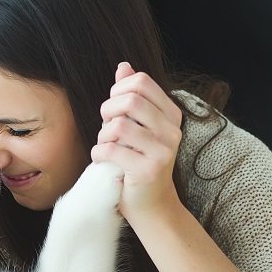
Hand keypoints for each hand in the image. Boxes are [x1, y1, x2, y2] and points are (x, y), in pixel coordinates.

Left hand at [91, 62, 183, 220]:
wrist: (151, 205)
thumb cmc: (139, 162)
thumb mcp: (138, 126)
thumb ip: (132, 96)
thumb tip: (124, 66)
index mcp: (171, 115)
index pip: (141, 82)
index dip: (118, 90)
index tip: (114, 110)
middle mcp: (172, 131)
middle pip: (130, 100)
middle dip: (108, 111)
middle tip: (107, 128)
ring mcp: (163, 151)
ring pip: (118, 126)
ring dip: (103, 137)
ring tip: (107, 148)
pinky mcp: (148, 171)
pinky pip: (110, 150)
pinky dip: (99, 154)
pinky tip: (104, 161)